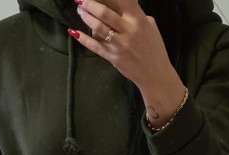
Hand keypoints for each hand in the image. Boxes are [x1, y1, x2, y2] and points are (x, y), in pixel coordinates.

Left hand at [69, 0, 186, 128]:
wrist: (155, 74)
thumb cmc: (154, 50)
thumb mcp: (151, 28)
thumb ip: (139, 16)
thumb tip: (126, 8)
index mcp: (139, 20)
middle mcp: (128, 30)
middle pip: (104, 12)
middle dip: (89, 4)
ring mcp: (120, 45)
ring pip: (98, 27)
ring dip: (86, 17)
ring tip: (80, 11)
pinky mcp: (113, 57)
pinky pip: (95, 46)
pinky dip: (83, 39)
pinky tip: (74, 32)